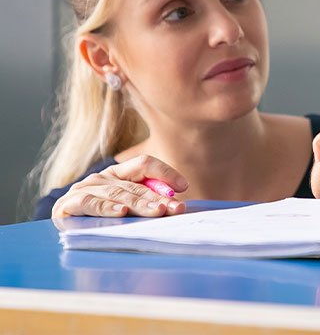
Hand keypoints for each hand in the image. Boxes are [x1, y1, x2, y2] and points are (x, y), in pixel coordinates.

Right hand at [51, 155, 188, 218]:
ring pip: (118, 194)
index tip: (184, 186)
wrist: (63, 229)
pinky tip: (121, 212)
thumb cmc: (100, 218)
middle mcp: (102, 177)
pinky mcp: (69, 204)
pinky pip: (91, 204)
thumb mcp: (126, 205)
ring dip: (140, 204)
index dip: (165, 172)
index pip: (144, 163)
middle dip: (158, 197)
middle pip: (135, 184)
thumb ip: (147, 200)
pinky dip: (107, 208)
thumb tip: (176, 202)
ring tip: (158, 210)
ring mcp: (85, 189)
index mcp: (118, 172)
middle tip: (176, 207)